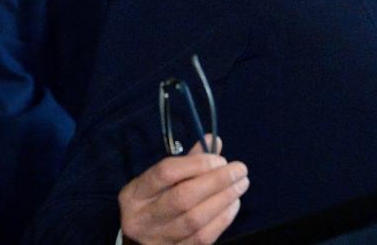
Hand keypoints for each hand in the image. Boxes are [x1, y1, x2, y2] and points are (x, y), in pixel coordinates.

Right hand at [119, 138, 247, 243]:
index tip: (220, 159)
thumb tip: (215, 141)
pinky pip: (202, 238)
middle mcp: (141, 219)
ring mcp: (156, 240)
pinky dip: (223, 219)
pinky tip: (233, 204)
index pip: (165, 172)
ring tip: (240, 185)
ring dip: (224, 199)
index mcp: (135, 194)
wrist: (140, 240)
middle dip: (217, 181)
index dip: (197, 163)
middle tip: (240, 170)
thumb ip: (188, 161)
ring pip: (194, 220)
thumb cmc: (154, 202)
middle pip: (182, 198)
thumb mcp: (160, 182)